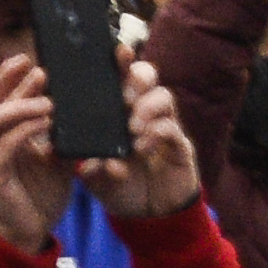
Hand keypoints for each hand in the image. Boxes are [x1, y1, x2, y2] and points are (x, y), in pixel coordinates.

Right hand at [0, 54, 73, 252]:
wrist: (29, 232)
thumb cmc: (38, 193)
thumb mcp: (54, 158)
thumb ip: (59, 136)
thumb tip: (80, 110)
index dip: (13, 76)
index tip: (33, 60)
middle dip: (16, 82)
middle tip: (40, 70)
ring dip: (22, 106)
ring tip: (49, 102)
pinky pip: (6, 145)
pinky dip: (26, 131)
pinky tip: (46, 124)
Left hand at [73, 59, 204, 223]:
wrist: (148, 215)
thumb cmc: (118, 185)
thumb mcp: (93, 175)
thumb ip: (87, 165)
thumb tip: (88, 158)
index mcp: (118, 110)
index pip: (120, 75)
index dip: (120, 59)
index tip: (117, 51)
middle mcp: (143, 111)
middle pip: (147, 75)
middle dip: (135, 79)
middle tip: (123, 98)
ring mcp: (164, 126)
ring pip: (163, 96)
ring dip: (145, 108)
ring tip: (131, 129)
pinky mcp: (180, 146)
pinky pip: (173, 128)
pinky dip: (156, 133)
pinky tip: (141, 147)